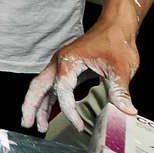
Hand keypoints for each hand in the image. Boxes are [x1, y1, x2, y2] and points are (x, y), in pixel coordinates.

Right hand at [21, 18, 138, 131]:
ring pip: (42, 86)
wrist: (115, 27)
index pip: (62, 89)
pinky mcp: (66, 68)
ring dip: (37, 104)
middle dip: (31, 105)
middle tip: (27, 123)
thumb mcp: (120, 68)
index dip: (69, 109)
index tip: (79, 124)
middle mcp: (60, 62)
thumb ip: (120, 90)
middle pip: (38, 85)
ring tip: (35, 124)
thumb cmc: (115, 42)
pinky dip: (47, 99)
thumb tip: (125, 110)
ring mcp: (61, 64)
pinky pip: (51, 85)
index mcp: (69, 60)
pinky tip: (48, 112)